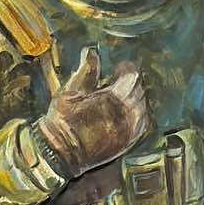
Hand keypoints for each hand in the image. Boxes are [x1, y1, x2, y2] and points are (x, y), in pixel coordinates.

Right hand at [38, 47, 147, 177]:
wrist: (61, 153)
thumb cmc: (63, 121)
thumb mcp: (70, 91)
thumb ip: (86, 70)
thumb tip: (91, 50)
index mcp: (113, 98)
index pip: (133, 76)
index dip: (127, 69)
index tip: (119, 68)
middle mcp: (126, 114)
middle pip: (139, 90)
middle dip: (129, 82)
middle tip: (116, 81)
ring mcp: (129, 129)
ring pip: (142, 106)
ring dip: (134, 98)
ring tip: (119, 97)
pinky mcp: (128, 142)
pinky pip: (142, 123)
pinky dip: (138, 114)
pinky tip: (125, 112)